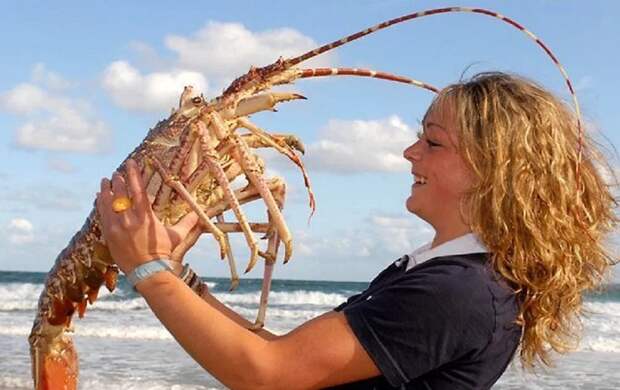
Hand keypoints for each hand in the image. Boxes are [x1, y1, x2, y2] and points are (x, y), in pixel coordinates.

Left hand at [96, 159, 198, 273]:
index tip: (131, 163)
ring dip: (106, 189)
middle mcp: (129, 219)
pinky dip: (100, 204)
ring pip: (108, 202)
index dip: (134, 174)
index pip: (138, 189)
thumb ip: (186, 223)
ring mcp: (117, 227)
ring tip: (105, 181)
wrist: (147, 272)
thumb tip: (200, 215)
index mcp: (146, 216)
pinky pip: (102, 215)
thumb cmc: (163, 253)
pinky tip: (99, 197)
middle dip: (118, 180)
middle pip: (121, 193)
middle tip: (117, 173)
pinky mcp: (109, 235)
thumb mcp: (176, 236)